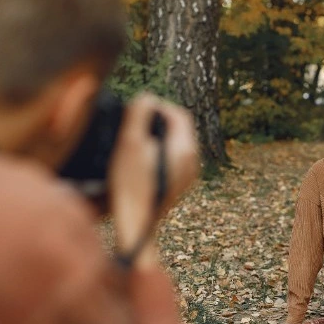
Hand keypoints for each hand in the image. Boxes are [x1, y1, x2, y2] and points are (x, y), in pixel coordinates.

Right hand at [109, 93, 198, 267]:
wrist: (136, 226)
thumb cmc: (130, 185)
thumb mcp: (130, 143)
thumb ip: (139, 114)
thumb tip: (147, 97)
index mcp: (186, 149)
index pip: (179, 114)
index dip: (158, 106)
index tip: (137, 107)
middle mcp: (193, 162)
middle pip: (179, 129)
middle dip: (157, 120)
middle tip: (133, 120)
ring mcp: (187, 176)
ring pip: (175, 144)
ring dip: (156, 136)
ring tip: (133, 138)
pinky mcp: (178, 186)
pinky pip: (171, 160)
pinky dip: (157, 152)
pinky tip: (137, 159)